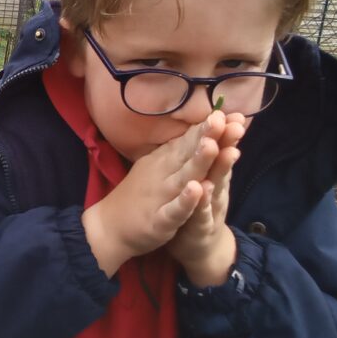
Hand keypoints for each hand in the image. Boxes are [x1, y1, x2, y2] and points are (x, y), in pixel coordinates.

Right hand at [81, 116, 223, 276]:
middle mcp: (163, 173)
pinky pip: (174, 210)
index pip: (188, 139)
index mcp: (165, 160)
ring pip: (183, 177)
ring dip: (198, 162)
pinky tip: (196, 190)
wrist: (108, 227)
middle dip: (207, 136)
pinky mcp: (159, 220)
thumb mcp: (157, 166)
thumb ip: (178, 150)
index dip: (207, 126)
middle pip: (188, 153)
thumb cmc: (139, 194)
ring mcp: (161, 196)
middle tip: (223, 118)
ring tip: (212, 146)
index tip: (228, 110)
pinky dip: (185, 201)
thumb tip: (201, 128)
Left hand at [168, 112, 245, 285]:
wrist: (199, 249)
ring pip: (215, 186)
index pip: (219, 149)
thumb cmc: (200, 209)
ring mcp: (209, 208)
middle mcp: (216, 189)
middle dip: (226, 142)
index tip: (232, 112)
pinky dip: (201, 201)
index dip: (225, 131)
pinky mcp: (199, 227)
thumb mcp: (206, 181)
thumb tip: (220, 132)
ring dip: (218, 168)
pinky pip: (200, 214)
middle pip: (221, 163)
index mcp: (213, 175)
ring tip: (222, 149)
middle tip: (233, 122)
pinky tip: (202, 189)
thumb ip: (214, 159)